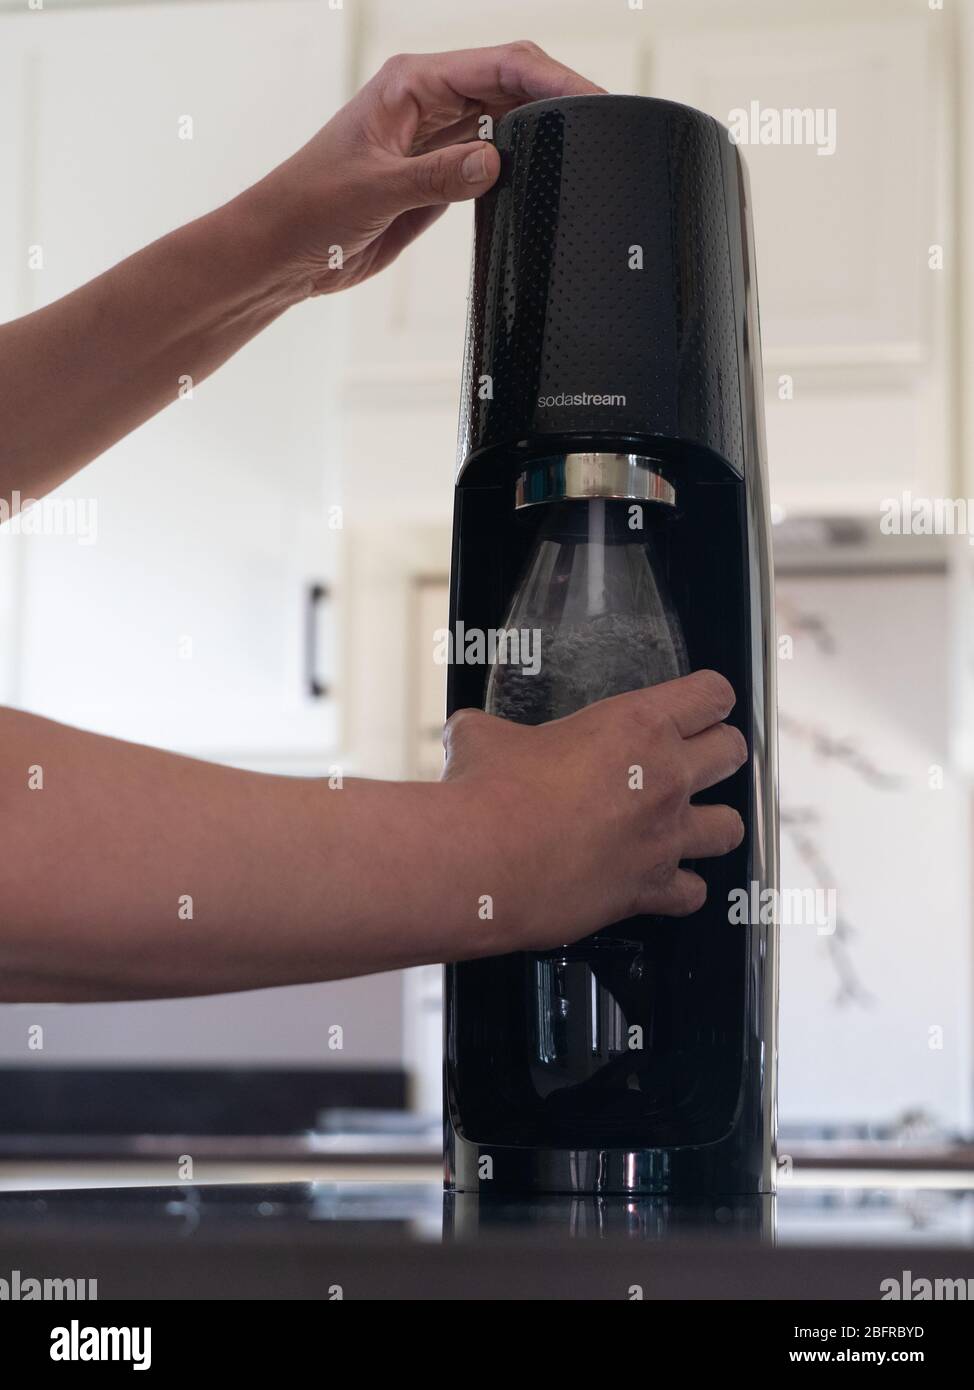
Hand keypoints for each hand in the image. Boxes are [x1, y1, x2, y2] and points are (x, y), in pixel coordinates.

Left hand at [250, 41, 603, 294]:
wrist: (285, 251)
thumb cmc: (311, 208)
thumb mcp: (375, 190)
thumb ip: (437, 176)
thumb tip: (495, 162)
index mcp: (411, 85)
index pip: (499, 66)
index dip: (551, 77)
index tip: (591, 99)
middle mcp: (427, 103)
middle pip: (511, 85)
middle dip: (558, 99)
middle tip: (604, 126)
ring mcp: (435, 138)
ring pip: (505, 121)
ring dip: (541, 131)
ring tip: (585, 149)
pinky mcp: (437, 175)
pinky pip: (491, 161)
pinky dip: (520, 167)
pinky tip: (544, 178)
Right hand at [441, 670, 746, 950]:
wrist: (479, 863)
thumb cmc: (485, 795)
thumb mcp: (484, 736)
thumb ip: (495, 729)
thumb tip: (472, 733)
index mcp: (635, 725)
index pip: (711, 695)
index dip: (708, 698)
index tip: (702, 705)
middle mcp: (663, 778)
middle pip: (732, 753)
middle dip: (717, 753)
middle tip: (694, 758)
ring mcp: (663, 838)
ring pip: (731, 827)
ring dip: (712, 823)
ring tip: (690, 823)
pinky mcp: (648, 890)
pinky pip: (694, 892)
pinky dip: (681, 888)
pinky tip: (663, 881)